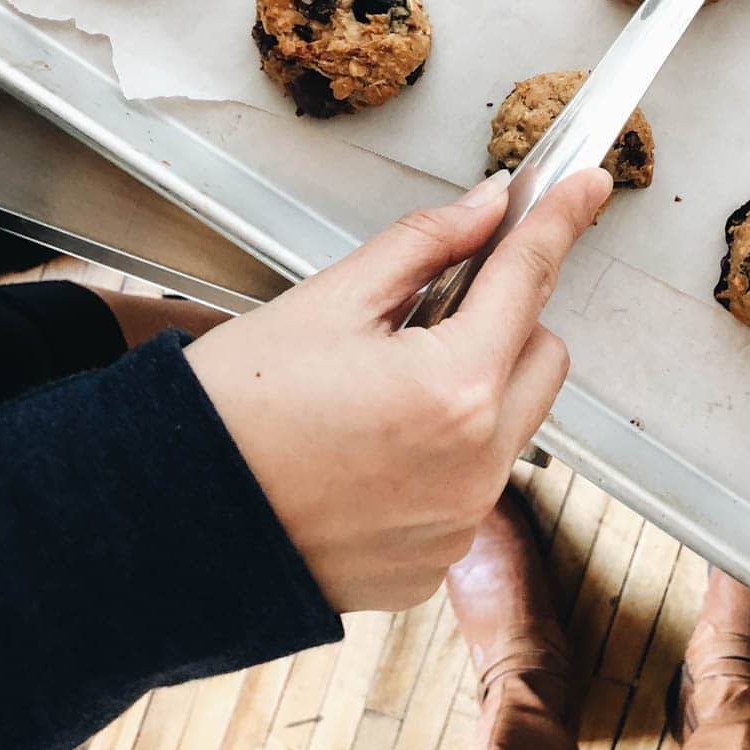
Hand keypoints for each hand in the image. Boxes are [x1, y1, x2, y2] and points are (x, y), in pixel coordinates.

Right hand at [185, 166, 610, 613]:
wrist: (161, 526)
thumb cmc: (232, 411)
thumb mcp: (328, 301)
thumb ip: (425, 246)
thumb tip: (487, 207)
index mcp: (454, 389)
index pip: (529, 279)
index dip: (559, 220)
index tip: (588, 185)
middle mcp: (474, 467)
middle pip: (540, 357)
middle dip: (503, 320)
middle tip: (428, 310)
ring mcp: (456, 525)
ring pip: (511, 424)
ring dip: (475, 390)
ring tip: (383, 387)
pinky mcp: (431, 564)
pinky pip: (471, 486)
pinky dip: (443, 456)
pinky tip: (371, 449)